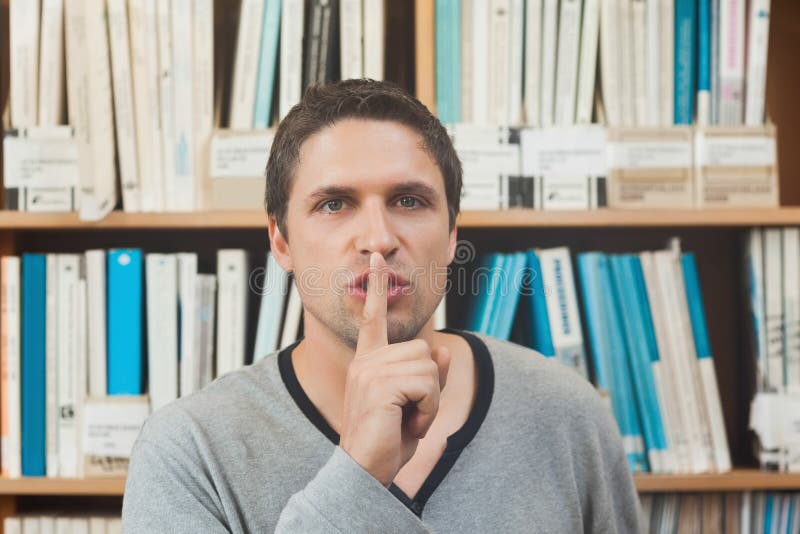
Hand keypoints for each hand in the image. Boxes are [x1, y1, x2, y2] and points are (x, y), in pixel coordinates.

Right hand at [339, 252, 450, 487]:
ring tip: (406, 421)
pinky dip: (428, 409)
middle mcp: (366, 362)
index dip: (375, 288)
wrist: (363, 473)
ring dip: (429, 400)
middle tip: (408, 414)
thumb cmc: (386, 443)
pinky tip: (407, 424)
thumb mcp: (415, 407)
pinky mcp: (380, 385)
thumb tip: (445, 350)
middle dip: (429, 386)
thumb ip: (429, 377)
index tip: (376, 260)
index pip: (372, 318)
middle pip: (423, 351)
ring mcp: (370, 371)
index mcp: (367, 363)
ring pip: (429, 367)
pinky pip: (427, 384)